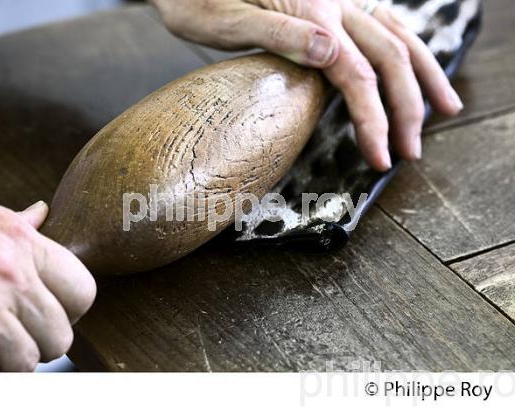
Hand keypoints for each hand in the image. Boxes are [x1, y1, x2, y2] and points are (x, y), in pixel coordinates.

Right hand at [0, 194, 95, 370]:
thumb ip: (22, 226)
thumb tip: (42, 213)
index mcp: (24, 245)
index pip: (84, 293)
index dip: (71, 309)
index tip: (54, 311)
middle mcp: (9, 275)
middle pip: (60, 337)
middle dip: (39, 341)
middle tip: (15, 330)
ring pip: (27, 362)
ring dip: (8, 359)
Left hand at [151, 0, 463, 170]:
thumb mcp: (227, 19)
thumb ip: (280, 35)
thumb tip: (332, 53)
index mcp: (312, 11)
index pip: (357, 74)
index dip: (375, 119)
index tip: (381, 159)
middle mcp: (335, 1)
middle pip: (390, 56)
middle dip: (407, 108)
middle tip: (412, 151)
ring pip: (398, 36)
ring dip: (424, 75)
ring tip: (447, 108)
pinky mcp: (333, 3)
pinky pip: (383, 25)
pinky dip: (406, 51)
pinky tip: (415, 68)